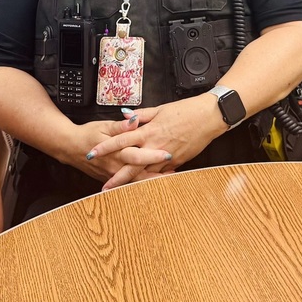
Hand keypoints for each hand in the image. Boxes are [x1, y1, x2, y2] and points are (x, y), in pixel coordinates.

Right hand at [73, 118, 170, 182]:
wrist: (69, 148)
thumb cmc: (87, 134)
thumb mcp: (103, 126)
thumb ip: (120, 125)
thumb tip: (133, 120)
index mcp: (116, 151)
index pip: (137, 155)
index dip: (153, 156)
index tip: (168, 154)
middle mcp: (116, 165)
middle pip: (140, 173)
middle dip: (158, 173)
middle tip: (176, 171)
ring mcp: (114, 174)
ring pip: (136, 181)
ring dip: (153, 180)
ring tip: (171, 178)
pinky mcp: (112, 178)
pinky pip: (129, 183)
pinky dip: (142, 182)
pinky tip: (155, 181)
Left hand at [86, 96, 224, 189]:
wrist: (209, 117)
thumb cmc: (186, 111)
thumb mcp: (160, 109)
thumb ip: (141, 115)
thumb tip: (125, 116)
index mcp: (148, 131)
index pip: (121, 140)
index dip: (105, 148)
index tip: (92, 153)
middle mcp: (155, 147)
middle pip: (131, 165)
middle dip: (116, 177)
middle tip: (104, 188)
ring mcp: (166, 157)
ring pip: (146, 173)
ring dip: (132, 183)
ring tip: (121, 193)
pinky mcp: (177, 162)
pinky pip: (160, 174)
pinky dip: (151, 180)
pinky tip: (143, 187)